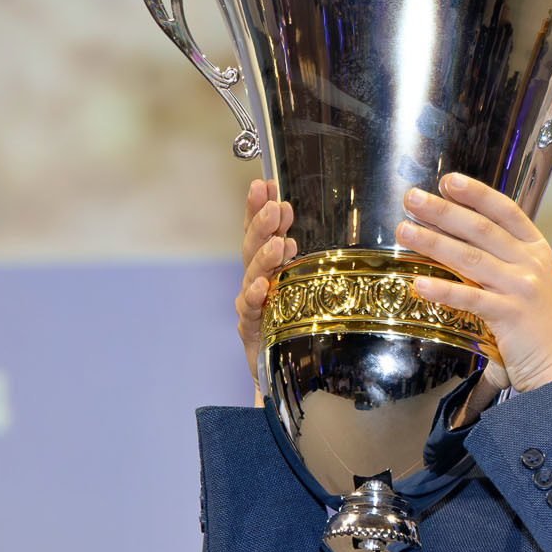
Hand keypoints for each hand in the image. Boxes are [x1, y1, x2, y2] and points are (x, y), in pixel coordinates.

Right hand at [236, 178, 296, 388]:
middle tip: (274, 205)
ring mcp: (252, 305)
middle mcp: (256, 280)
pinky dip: (256, 296)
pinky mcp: (253, 330)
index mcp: (268, 264)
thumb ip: (291, 248)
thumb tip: (286, 212)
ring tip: (279, 241)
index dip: (257, 207)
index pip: (259, 230)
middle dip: (262, 224)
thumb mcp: (300, 280)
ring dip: (265, 256)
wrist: (285, 368)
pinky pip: (251, 310)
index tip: (265, 183)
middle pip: (252, 247)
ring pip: (252, 275)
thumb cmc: (296, 320)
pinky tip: (264, 285)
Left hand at [396, 173, 551, 392]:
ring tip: (404, 231)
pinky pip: (470, 299)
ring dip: (432, 242)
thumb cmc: (542, 329)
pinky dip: (442, 290)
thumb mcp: (530, 285)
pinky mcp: (512, 317)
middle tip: (412, 199)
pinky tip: (418, 284)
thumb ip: (501, 264)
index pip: (504, 211)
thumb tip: (455, 243)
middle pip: (481, 228)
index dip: (476, 193)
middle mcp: (531, 264)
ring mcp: (523, 289)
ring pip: (470, 258)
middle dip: (442, 211)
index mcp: (536, 250)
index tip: (448, 181)